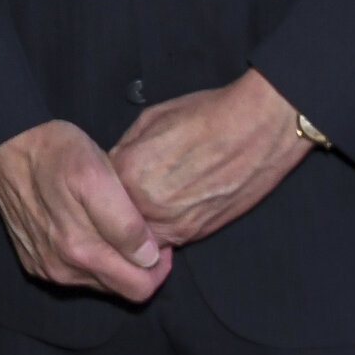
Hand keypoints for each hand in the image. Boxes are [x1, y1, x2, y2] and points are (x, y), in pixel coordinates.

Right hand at [0, 120, 170, 301]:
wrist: (5, 146)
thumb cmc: (56, 153)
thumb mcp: (99, 175)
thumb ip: (125, 223)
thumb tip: (148, 258)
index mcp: (81, 251)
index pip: (140, 288)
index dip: (158, 267)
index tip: (158, 238)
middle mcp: (62, 270)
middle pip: (119, 288)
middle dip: (136, 264)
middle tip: (139, 228)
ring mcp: (45, 268)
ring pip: (97, 281)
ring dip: (111, 259)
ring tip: (111, 223)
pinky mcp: (33, 261)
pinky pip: (73, 273)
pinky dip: (87, 256)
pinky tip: (85, 225)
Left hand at [109, 69, 309, 248]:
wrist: (258, 128)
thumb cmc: (207, 116)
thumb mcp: (151, 119)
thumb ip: (126, 148)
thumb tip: (113, 164)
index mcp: (130, 172)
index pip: (96, 189)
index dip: (100, 182)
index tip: (106, 176)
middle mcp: (148, 205)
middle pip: (114, 219)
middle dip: (115, 207)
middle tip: (127, 190)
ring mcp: (175, 224)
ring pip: (139, 236)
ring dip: (138, 223)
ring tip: (151, 197)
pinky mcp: (198, 233)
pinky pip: (167, 238)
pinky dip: (163, 228)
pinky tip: (171, 205)